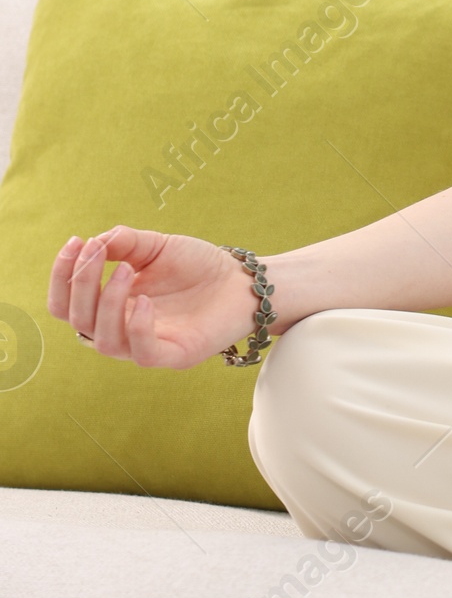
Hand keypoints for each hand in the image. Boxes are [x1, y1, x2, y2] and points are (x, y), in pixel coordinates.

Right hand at [47, 228, 262, 369]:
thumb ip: (124, 242)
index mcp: (111, 306)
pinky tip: (145, 301)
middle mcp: (122, 329)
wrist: (243, 281)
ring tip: (126, 270)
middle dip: (81, 283)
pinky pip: (143, 354)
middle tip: (98, 251)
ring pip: (103, 341)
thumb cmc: (198, 266)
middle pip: (78, 320)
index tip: (77, 241)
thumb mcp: (157, 246)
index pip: (65, 304)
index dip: (62, 276)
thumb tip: (94, 242)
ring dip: (107, 303)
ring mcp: (147, 345)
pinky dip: (138, 329)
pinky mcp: (174, 356)